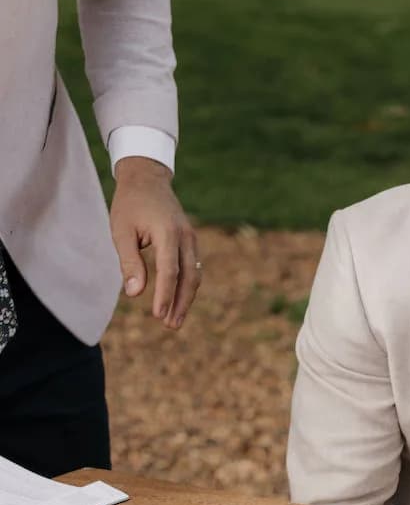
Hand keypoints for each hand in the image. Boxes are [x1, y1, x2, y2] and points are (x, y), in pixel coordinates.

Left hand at [109, 158, 200, 328]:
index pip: (169, 272)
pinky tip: (178, 300)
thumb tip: (135, 294)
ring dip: (186, 299)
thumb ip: (129, 262)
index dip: (165, 296)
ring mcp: (191, 239)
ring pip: (194, 275)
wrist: (147, 178)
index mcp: (168, 233)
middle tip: (170, 326)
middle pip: (189, 278)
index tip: (157, 315)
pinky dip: (187, 287)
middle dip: (180, 304)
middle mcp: (185, 237)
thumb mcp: (121, 231)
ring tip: (174, 320)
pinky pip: (193, 268)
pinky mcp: (190, 241)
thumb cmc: (130, 204)